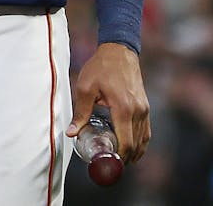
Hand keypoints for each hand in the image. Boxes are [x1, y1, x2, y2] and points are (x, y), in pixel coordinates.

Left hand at [68, 42, 150, 162]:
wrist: (119, 52)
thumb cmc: (100, 68)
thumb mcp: (85, 88)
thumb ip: (80, 112)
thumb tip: (71, 133)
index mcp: (124, 109)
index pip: (126, 142)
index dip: (120, 157)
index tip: (109, 164)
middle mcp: (138, 111)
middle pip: (136, 144)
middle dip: (126, 157)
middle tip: (111, 165)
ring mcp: (144, 109)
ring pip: (143, 138)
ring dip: (134, 151)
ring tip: (120, 160)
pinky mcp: (145, 106)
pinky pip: (146, 130)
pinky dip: (141, 141)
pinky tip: (132, 147)